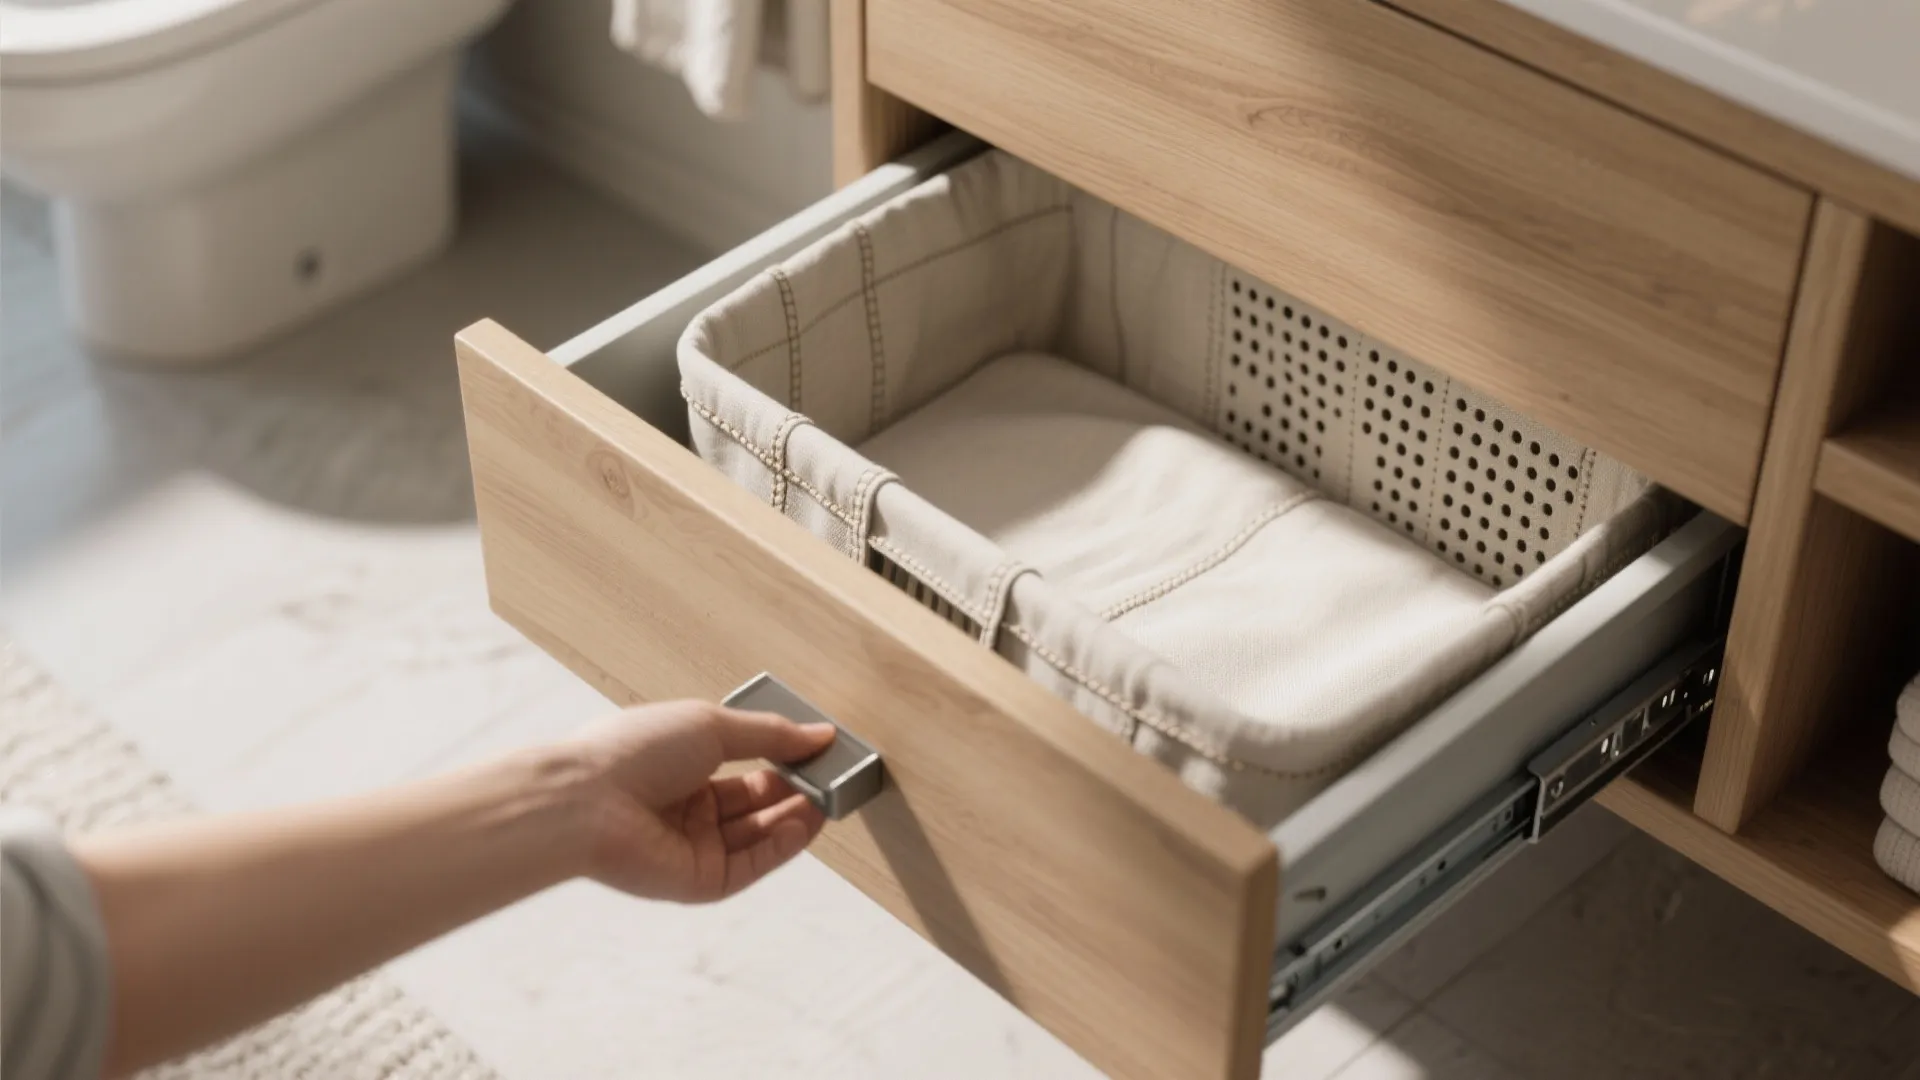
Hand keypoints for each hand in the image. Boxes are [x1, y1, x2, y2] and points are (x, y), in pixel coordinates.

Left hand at [567, 700, 836, 902]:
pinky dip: (779, 848)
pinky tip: (800, 826)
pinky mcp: (696, 881)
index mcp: (683, 765)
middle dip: (795, 792)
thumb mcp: (712, 725)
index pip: (748, 765)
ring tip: (825, 802)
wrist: (584, 803)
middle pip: (756, 803)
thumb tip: (819, 734)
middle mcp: (687, 807)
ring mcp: (692, 846)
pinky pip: (749, 866)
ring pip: (757, 836)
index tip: (820, 753)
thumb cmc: (633, 752)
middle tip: (832, 781)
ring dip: (793, 819)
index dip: (784, 760)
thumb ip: (770, 734)